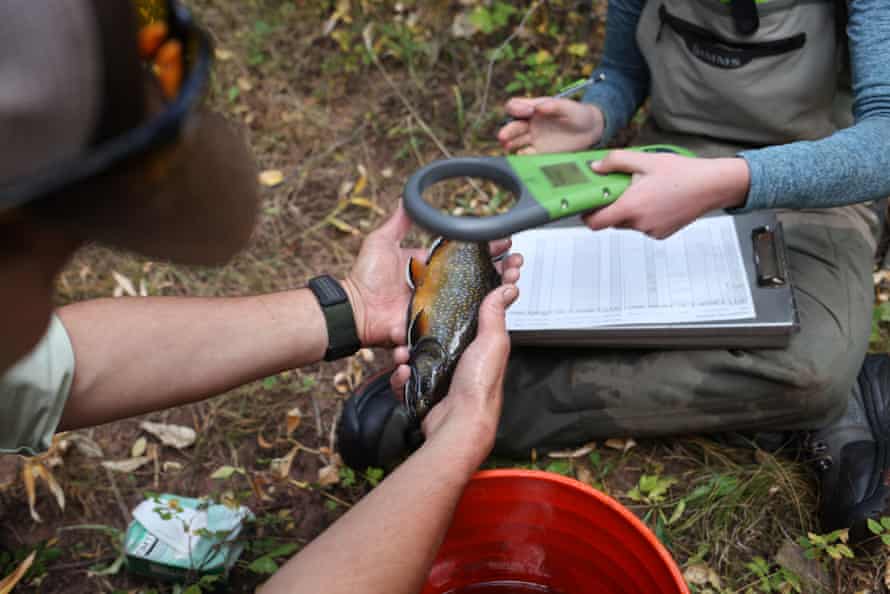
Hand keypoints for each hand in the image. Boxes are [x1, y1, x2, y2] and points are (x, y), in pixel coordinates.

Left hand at [342, 204, 521, 347]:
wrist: (356, 310)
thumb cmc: (365, 277)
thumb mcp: (382, 242)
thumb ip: (398, 222)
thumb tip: (407, 199)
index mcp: (432, 267)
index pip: (467, 256)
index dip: (488, 249)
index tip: (505, 242)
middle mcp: (441, 287)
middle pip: (480, 278)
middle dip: (503, 270)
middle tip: (516, 264)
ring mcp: (441, 307)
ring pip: (479, 299)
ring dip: (500, 290)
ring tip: (513, 280)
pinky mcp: (438, 325)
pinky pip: (464, 321)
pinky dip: (485, 314)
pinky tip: (500, 304)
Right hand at [392, 285, 517, 468]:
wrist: (460, 423)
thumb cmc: (480, 386)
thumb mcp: (492, 341)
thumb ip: (494, 314)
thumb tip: (507, 288)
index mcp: (476, 347)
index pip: (459, 322)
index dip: (445, 311)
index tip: (429, 301)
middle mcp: (458, 361)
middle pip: (429, 338)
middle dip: (413, 334)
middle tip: (405, 331)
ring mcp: (440, 377)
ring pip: (414, 358)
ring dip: (404, 355)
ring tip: (402, 354)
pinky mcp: (425, 392)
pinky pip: (406, 379)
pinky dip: (401, 377)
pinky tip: (405, 374)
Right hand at [497, 98, 603, 154]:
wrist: (590, 131)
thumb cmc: (579, 114)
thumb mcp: (570, 107)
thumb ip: (555, 106)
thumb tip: (539, 107)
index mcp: (533, 108)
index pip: (515, 106)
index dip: (516, 109)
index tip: (529, 112)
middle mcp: (529, 124)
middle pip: (512, 126)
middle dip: (507, 131)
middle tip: (503, 136)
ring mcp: (533, 139)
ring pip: (515, 141)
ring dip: (510, 144)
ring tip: (508, 146)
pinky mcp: (539, 152)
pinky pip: (526, 154)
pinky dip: (522, 155)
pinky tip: (523, 154)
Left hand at [583, 152, 750, 238]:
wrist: (712, 186)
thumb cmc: (683, 173)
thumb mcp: (645, 160)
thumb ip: (616, 162)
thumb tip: (595, 168)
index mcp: (632, 206)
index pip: (595, 223)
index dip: (586, 215)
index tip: (585, 205)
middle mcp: (640, 223)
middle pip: (611, 221)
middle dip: (611, 207)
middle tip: (620, 189)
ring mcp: (651, 231)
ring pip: (628, 224)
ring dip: (629, 211)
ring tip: (644, 191)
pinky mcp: (661, 234)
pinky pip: (643, 227)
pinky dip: (643, 216)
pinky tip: (657, 200)